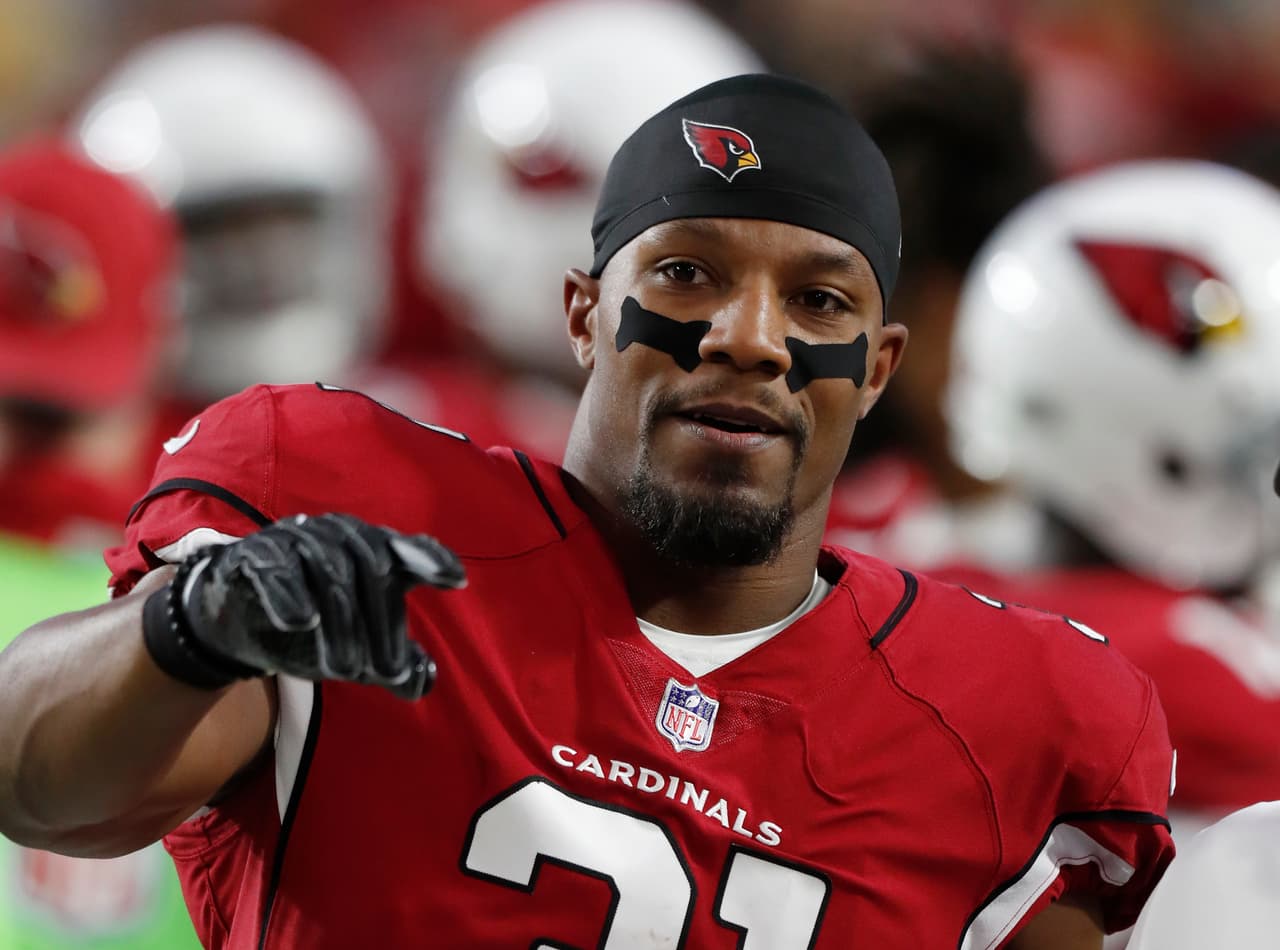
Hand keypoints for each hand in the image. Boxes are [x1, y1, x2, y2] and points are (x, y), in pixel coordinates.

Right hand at [143, 513, 464, 699]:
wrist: (236, 625)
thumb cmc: (311, 632)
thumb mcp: (355, 656)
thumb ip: (392, 667)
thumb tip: (423, 679)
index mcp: (370, 552)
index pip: (407, 550)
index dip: (431, 559)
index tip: (456, 581)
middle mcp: (338, 537)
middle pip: (373, 569)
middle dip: (383, 626)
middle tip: (387, 673)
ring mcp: (296, 540)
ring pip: (330, 570)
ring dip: (342, 623)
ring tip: (345, 670)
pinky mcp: (255, 555)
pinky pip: (276, 568)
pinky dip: (290, 593)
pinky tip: (301, 621)